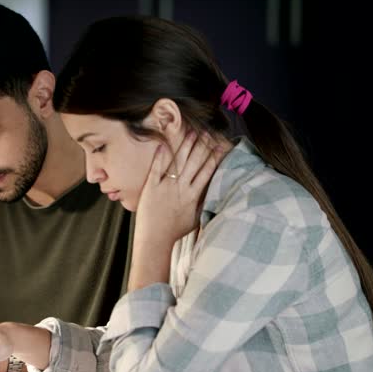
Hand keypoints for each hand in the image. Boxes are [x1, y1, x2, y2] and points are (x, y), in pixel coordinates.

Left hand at [135, 131, 218, 247]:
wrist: (155, 239)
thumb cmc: (175, 231)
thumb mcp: (195, 219)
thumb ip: (204, 204)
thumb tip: (214, 193)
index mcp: (193, 196)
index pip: (207, 171)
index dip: (214, 157)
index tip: (221, 144)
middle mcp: (181, 189)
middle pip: (194, 162)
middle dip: (202, 146)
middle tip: (208, 131)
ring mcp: (166, 187)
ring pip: (178, 162)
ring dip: (185, 146)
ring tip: (191, 132)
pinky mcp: (151, 187)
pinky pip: (157, 169)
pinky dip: (160, 156)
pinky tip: (163, 144)